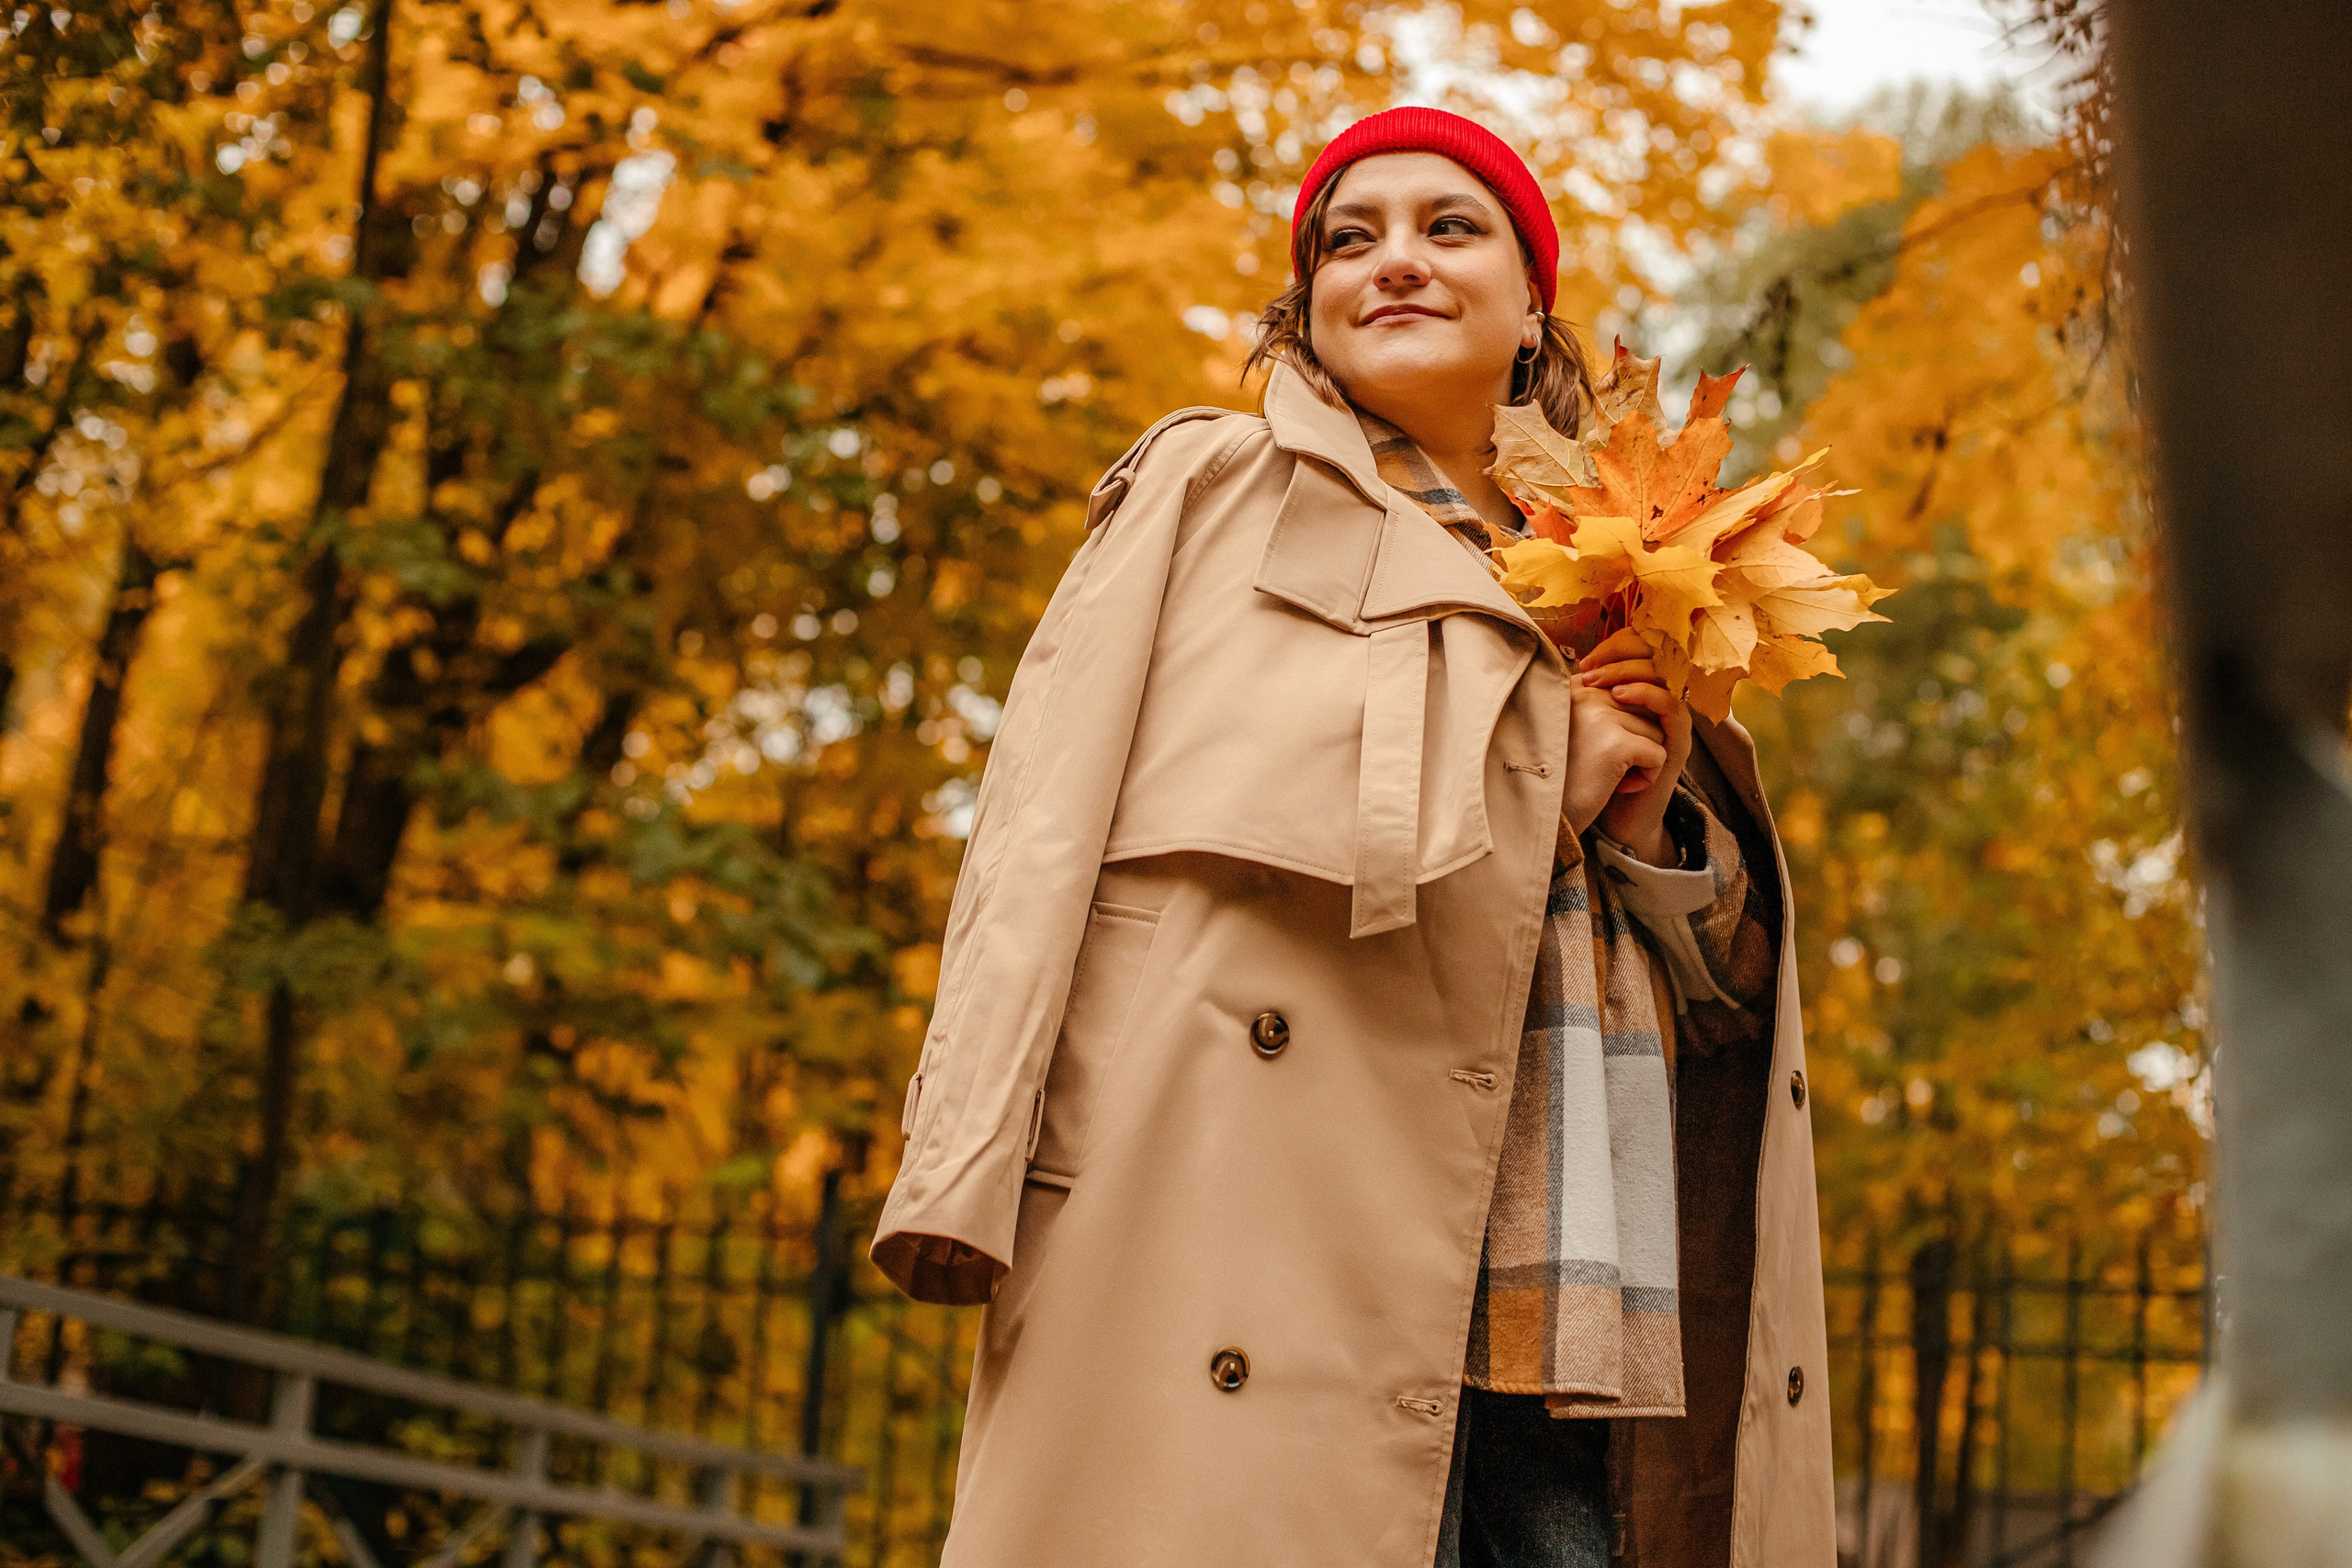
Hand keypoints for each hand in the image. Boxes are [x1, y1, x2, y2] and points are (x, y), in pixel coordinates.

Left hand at [1578, 628, 1693, 866]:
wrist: (1618, 816)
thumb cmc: (1597, 772)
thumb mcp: (1587, 729)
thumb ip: (1584, 698)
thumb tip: (1559, 666)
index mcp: (1645, 694)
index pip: (1640, 650)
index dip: (1615, 648)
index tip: (1583, 661)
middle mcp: (1664, 703)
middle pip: (1654, 655)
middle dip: (1619, 656)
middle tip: (1588, 667)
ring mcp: (1674, 722)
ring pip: (1664, 676)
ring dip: (1629, 672)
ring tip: (1599, 681)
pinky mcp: (1679, 741)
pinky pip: (1671, 706)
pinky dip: (1646, 695)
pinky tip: (1619, 697)